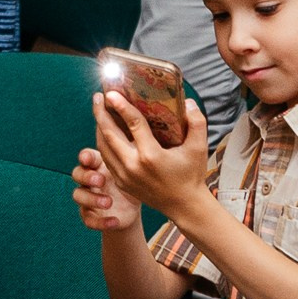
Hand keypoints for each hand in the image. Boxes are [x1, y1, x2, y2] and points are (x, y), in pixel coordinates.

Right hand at [70, 147, 141, 231]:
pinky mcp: (90, 214)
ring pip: (78, 195)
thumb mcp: (135, 166)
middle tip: (100, 180)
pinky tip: (114, 221)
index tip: (90, 159)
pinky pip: (87, 218)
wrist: (132, 208)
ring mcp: (88, 197)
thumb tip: (141, 130)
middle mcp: (89, 179)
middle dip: (86, 176)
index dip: (85, 157)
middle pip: (77, 173)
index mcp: (98, 165)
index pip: (86, 156)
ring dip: (90, 198)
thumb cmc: (134, 180)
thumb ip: (132, 151)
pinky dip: (99, 221)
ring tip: (108, 202)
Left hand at [92, 89, 211, 222]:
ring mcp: (124, 175)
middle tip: (98, 96)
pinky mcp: (120, 181)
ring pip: (103, 146)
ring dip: (99, 126)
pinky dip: (102, 142)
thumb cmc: (191, 175)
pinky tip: (104, 130)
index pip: (132, 124)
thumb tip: (188, 102)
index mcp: (151, 155)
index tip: (111, 92)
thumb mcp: (199, 148)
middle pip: (109, 133)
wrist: (184, 206)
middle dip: (101, 113)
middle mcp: (133, 165)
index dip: (121, 106)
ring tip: (99, 109)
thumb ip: (197, 123)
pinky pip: (106, 157)